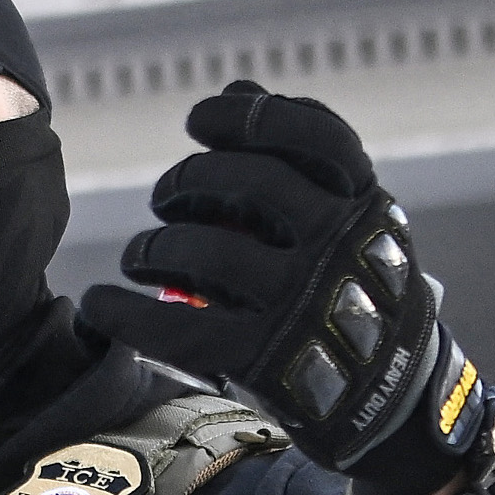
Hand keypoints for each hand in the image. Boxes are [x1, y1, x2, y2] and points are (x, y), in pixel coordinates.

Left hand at [72, 82, 484, 494]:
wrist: (393, 405)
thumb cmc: (358, 297)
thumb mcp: (349, 224)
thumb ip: (296, 159)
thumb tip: (242, 89)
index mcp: (364, 206)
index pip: (311, 135)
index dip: (246, 118)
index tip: (199, 121)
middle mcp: (339, 247)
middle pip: (246, 183)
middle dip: (187, 182)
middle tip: (163, 201)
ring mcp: (301, 305)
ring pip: (203, 252)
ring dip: (152, 247)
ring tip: (139, 256)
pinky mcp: (265, 362)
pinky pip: (175, 329)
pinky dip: (124, 313)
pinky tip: (101, 305)